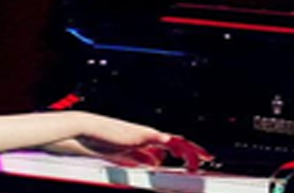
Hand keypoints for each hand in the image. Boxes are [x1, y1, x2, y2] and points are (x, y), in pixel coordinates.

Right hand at [79, 133, 212, 171]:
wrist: (86, 129)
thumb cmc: (98, 141)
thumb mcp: (122, 156)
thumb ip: (138, 159)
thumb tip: (152, 164)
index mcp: (143, 140)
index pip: (169, 145)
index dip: (184, 152)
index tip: (194, 161)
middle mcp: (147, 135)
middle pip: (177, 141)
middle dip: (193, 151)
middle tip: (207, 158)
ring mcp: (146, 134)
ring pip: (175, 141)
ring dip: (189, 151)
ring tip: (201, 160)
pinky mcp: (142, 135)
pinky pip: (165, 140)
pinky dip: (176, 146)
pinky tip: (185, 154)